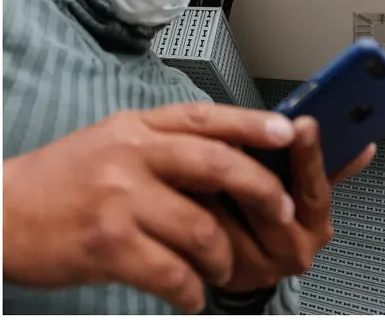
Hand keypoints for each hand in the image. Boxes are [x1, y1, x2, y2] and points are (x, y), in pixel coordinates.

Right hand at [2, 104, 297, 313]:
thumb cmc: (63, 181)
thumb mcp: (114, 142)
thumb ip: (167, 143)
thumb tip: (232, 155)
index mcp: (138, 128)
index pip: (207, 119)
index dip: (254, 124)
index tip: (290, 132)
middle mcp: (131, 156)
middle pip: (217, 165)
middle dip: (261, 190)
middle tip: (284, 211)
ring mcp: (119, 199)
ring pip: (200, 228)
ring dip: (223, 256)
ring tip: (224, 269)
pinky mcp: (106, 245)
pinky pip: (170, 272)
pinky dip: (190, 290)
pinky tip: (191, 296)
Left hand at [204, 117, 374, 293]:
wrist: (250, 269)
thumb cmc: (280, 223)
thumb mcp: (308, 196)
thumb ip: (332, 169)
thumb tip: (363, 146)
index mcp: (317, 227)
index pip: (316, 188)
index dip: (309, 155)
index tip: (303, 125)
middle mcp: (293, 252)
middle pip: (271, 204)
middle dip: (253, 166)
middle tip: (240, 132)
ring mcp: (259, 267)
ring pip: (235, 220)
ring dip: (217, 186)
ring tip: (205, 151)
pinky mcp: (226, 274)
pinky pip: (208, 236)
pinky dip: (197, 208)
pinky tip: (188, 183)